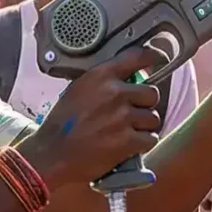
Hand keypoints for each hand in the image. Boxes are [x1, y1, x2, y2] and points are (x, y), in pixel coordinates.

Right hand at [20, 48, 161, 189]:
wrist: (52, 154)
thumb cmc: (62, 124)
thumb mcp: (77, 90)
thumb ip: (102, 82)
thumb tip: (126, 79)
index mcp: (101, 76)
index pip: (138, 57)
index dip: (153, 58)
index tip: (158, 60)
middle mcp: (115, 93)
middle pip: (152, 93)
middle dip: (144, 104)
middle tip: (131, 113)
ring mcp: (123, 117)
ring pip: (153, 118)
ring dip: (143, 126)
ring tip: (126, 132)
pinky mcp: (128, 141)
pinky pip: (151, 138)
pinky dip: (142, 144)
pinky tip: (128, 145)